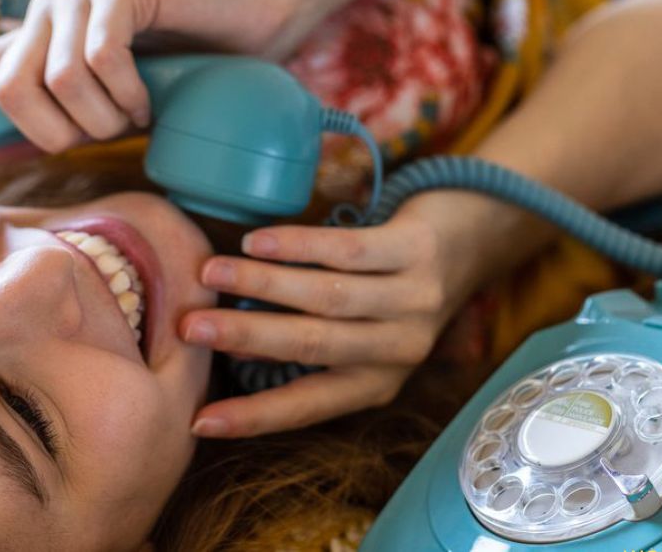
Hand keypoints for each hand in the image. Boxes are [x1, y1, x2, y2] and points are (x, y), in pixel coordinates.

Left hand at [0, 0, 300, 151]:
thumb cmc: (188, 72)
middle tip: (107, 133)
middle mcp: (45, 15)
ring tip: (138, 110)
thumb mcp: (119, 107)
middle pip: (9, 94)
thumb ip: (70, 120)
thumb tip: (20, 156)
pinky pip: (98, 59)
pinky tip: (152, 92)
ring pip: (57, 83)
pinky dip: (128, 93)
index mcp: (36, 48)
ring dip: (105, 117)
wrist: (251, 20)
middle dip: (58, 135)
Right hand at [181, 195, 477, 437]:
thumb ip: (306, 341)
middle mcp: (399, 348)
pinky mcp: (418, 251)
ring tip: (210, 273)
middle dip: (245, 337)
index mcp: (377, 380)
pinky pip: (350, 250)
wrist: (471, 240)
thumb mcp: (361, 332)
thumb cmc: (394, 291)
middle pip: (313, 346)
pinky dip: (299, 246)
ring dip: (262, 285)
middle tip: (189, 329)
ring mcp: (413, 299)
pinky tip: (257, 240)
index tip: (200, 421)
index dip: (254, 416)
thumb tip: (228, 345)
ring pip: (328, 297)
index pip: (309, 405)